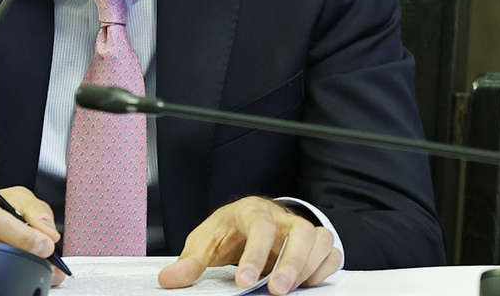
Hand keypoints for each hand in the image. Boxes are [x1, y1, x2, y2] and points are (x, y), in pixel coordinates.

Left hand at [158, 197, 341, 294]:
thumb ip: (190, 262)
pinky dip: (325, 268)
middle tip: (277, 290)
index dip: (255, 253)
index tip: (245, 281)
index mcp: (250, 212)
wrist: (243, 223)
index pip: (258, 225)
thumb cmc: (226, 232)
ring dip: (309, 265)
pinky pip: (330, 251)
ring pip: (319, 238)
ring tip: (291, 289)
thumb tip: (169, 279)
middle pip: (298, 230)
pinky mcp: (312, 244)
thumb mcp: (204, 243)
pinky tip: (309, 283)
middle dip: (291, 262)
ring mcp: (298, 229)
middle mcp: (279, 218)